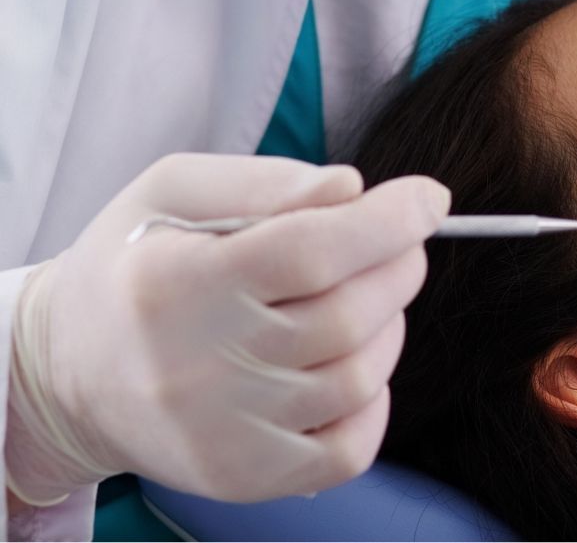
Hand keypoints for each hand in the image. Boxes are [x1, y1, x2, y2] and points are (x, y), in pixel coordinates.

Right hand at [5, 153, 448, 504]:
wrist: (66, 372)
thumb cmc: (135, 264)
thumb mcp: (170, 191)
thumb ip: (263, 181)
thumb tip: (351, 189)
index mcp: (177, 284)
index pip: (308, 251)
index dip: (388, 220)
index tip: (428, 198)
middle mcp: (197, 367)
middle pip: (347, 316)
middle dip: (399, 264)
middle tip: (397, 242)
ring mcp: (222, 432)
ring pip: (359, 377)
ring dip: (389, 324)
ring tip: (360, 296)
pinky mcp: (242, 476)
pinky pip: (350, 449)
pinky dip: (375, 400)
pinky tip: (351, 362)